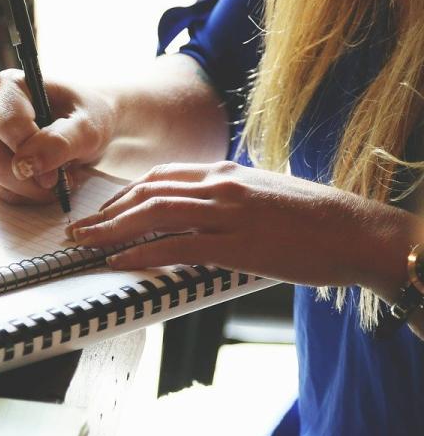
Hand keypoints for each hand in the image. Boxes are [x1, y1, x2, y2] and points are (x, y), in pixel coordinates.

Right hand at [0, 70, 111, 203]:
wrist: (83, 122)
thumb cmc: (87, 117)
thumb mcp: (88, 129)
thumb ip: (60, 143)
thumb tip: (25, 166)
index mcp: (9, 84)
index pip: (8, 129)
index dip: (34, 157)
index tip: (60, 174)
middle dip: (28, 181)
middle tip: (58, 183)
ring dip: (25, 189)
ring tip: (53, 180)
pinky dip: (18, 192)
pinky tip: (38, 182)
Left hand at [66, 160, 415, 295]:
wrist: (358, 231)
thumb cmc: (315, 220)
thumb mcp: (263, 195)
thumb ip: (227, 199)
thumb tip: (199, 214)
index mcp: (226, 172)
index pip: (160, 177)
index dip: (123, 194)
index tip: (102, 210)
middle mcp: (221, 185)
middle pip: (147, 192)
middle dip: (106, 211)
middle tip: (78, 229)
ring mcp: (228, 213)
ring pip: (154, 214)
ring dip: (111, 230)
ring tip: (85, 244)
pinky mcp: (237, 244)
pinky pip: (177, 246)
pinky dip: (142, 254)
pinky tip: (119, 262)